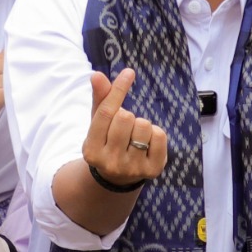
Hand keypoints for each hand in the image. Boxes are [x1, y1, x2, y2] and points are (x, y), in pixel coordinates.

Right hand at [82, 68, 164, 188]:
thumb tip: (97, 75)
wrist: (118, 178)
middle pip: (126, 117)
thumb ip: (100, 99)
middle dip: (127, 115)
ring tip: (134, 137)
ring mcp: (132, 168)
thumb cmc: (107, 142)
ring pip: (144, 125)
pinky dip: (155, 133)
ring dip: (141, 124)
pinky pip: (159, 136)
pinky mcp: (152, 170)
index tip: (129, 72)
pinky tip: (147, 144)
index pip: (106, 113)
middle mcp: (110, 162)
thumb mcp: (98, 123)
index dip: (118, 90)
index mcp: (91, 150)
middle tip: (124, 128)